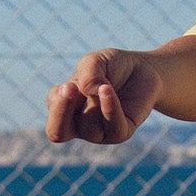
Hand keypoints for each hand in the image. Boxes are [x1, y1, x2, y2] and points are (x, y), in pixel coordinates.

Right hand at [45, 49, 161, 144]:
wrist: (143, 69)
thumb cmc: (112, 67)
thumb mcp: (94, 62)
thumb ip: (86, 75)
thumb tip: (90, 92)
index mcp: (66, 111)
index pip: (52, 115)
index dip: (56, 103)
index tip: (68, 85)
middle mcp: (80, 126)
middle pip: (58, 132)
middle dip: (60, 112)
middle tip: (69, 89)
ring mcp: (101, 133)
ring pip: (88, 127)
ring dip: (94, 102)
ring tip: (105, 84)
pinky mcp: (122, 132)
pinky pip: (113, 127)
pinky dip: (109, 108)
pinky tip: (107, 90)